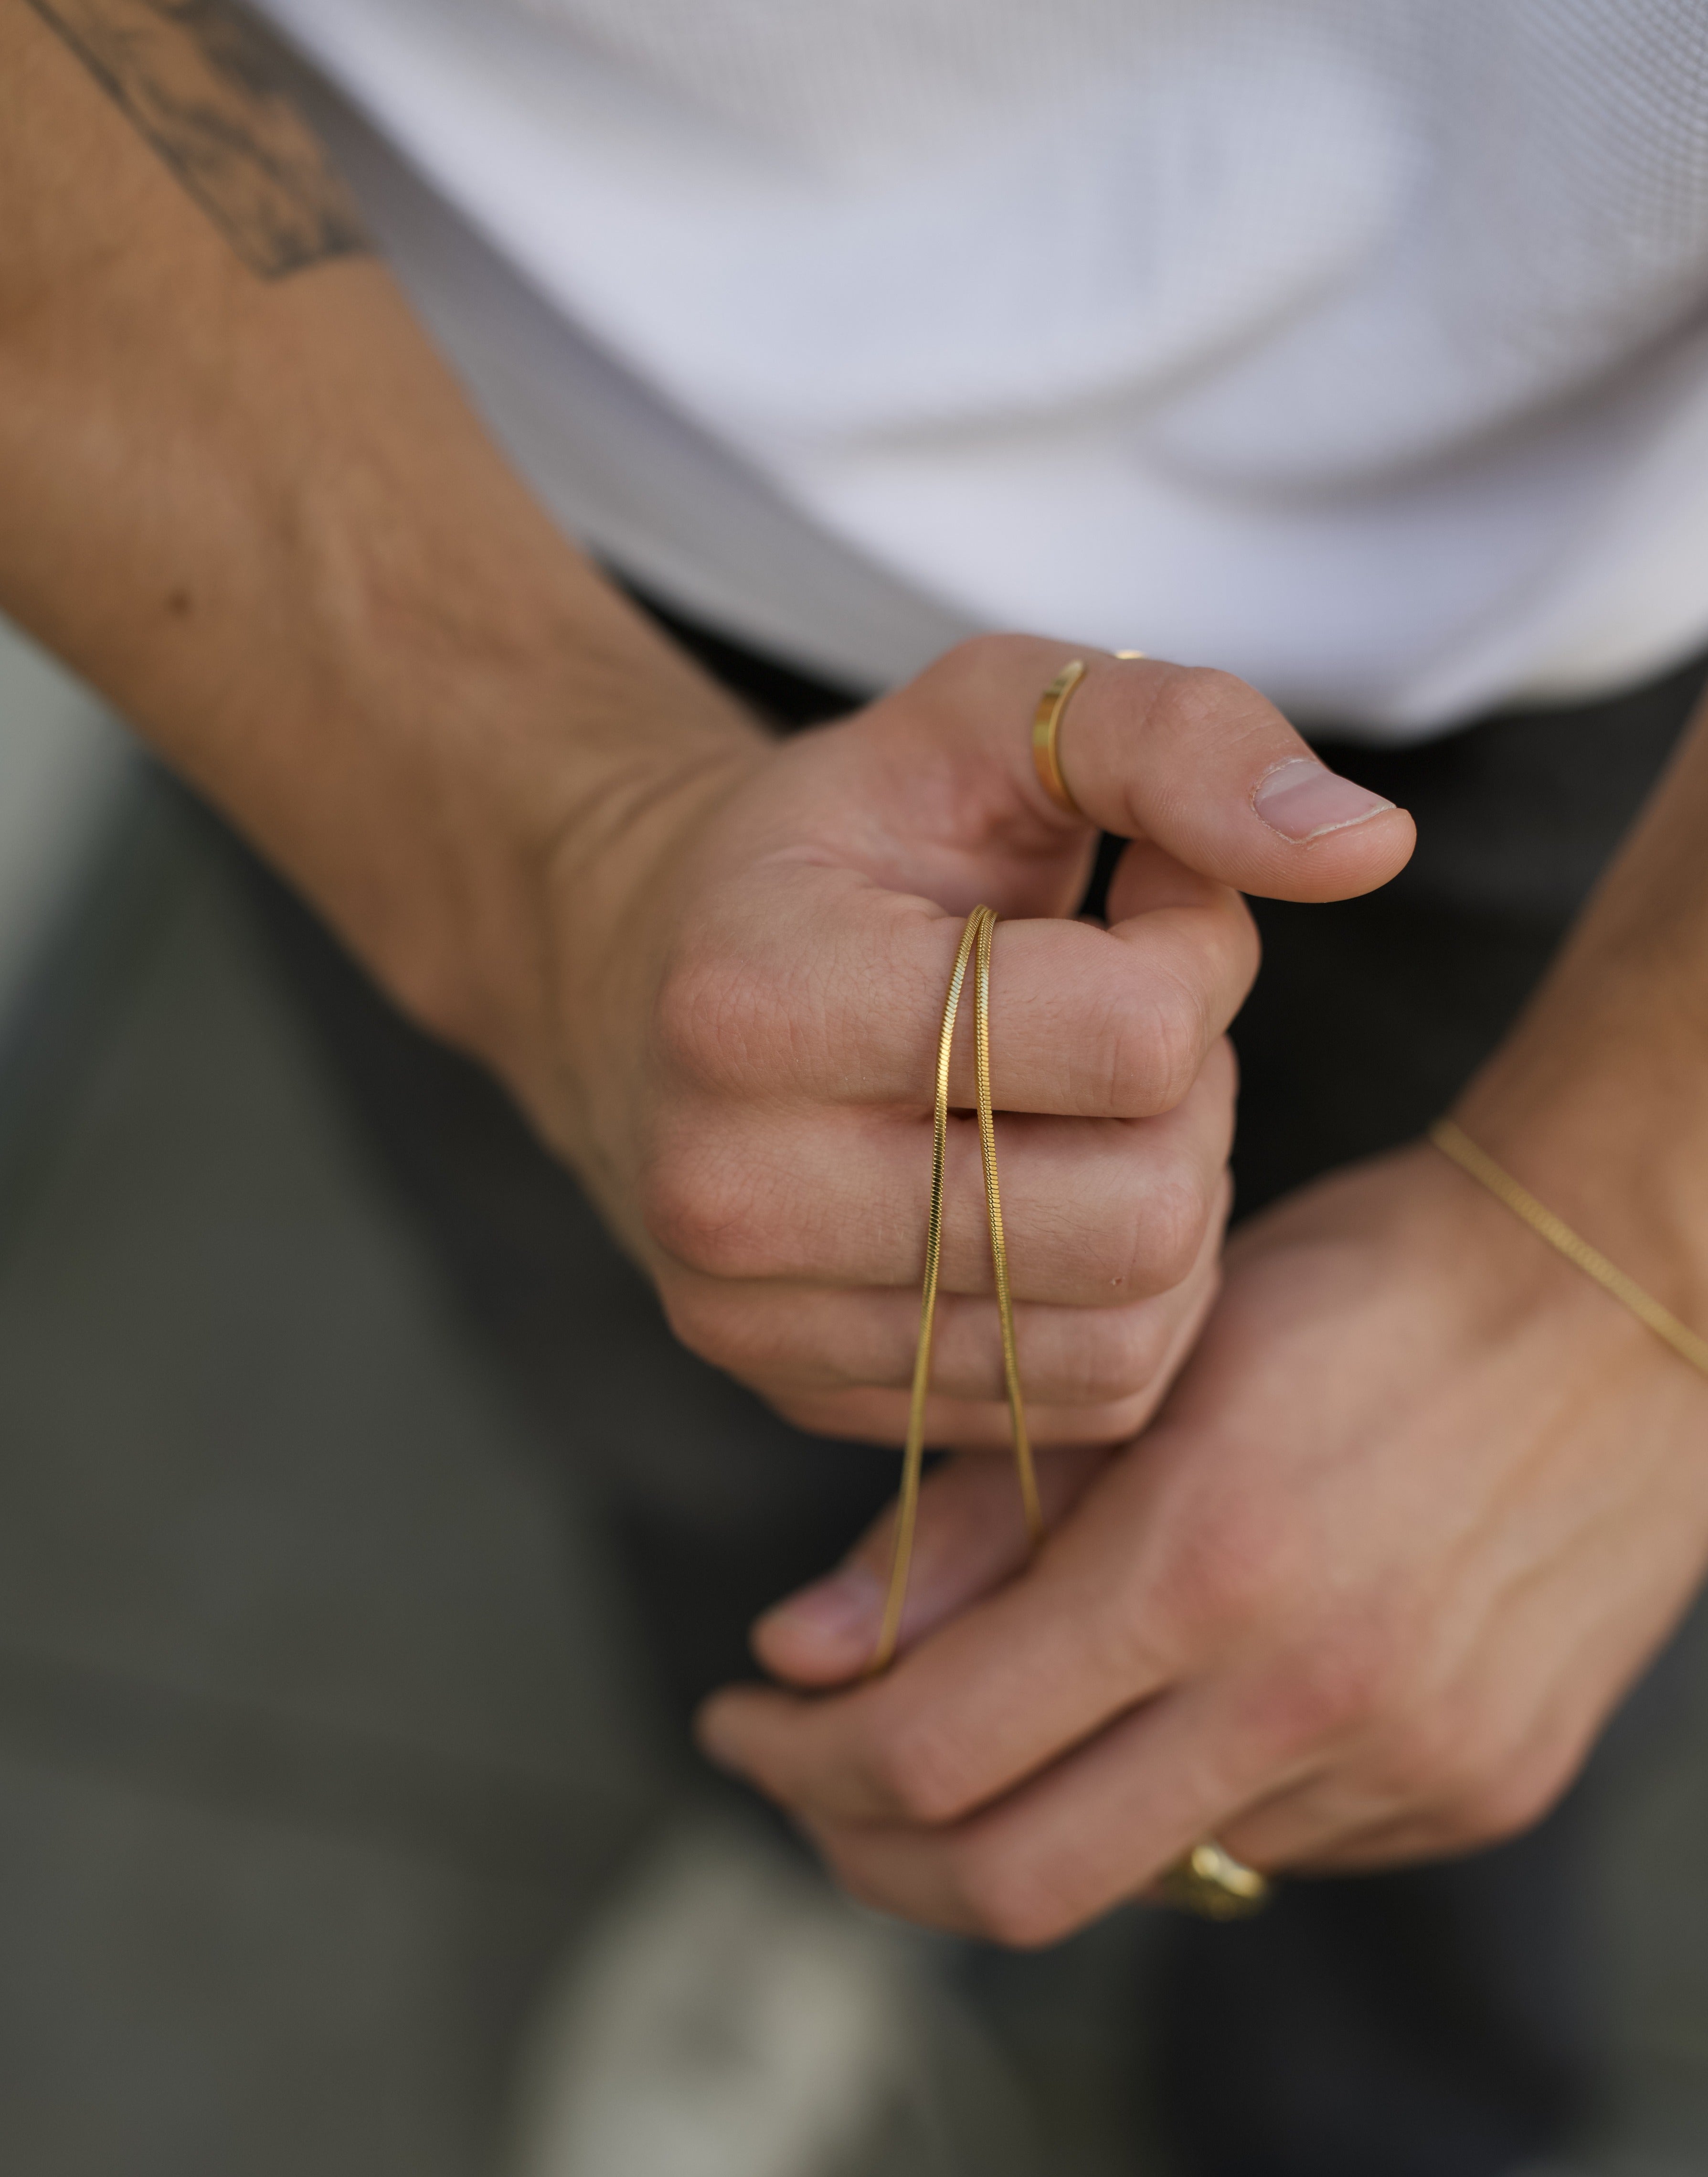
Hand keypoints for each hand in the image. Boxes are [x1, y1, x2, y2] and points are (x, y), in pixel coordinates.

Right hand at [538, 637, 1407, 1444]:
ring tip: (1090, 1110)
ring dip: (1166, 1210)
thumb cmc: (849, 839)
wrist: (650, 967)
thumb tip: (1370, 848)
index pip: (1135, 1041)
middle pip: (1142, 1213)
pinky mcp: (809, 1394)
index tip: (1139, 908)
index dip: (1197, 958)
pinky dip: (1122, 1305)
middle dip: (1189, 1103)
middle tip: (1123, 1024)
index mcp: (762, 1000)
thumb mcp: (998, 718)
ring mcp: (759, 1319)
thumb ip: (1183, 739)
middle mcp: (734, 1190)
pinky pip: (1076, 1402)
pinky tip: (1058, 1196)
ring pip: (1124, 1335)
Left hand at [701, 1143, 1707, 1933]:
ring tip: (990, 1713)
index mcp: (1208, 1560)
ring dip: (1026, 1817)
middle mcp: (1313, 1697)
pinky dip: (1170, 1803)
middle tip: (809, 1782)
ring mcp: (1408, 1769)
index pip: (932, 1754)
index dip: (797, 1762)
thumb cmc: (1366, 1293)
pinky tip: (1170, 1704)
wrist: (1630, 1298)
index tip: (740, 1719)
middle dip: (869, 1853)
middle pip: (1015, 1884)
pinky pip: (1264, 1849)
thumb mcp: (1148, 1361)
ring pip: (1140, 1873)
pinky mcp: (1475, 1797)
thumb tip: (790, 1654)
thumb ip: (966, 1522)